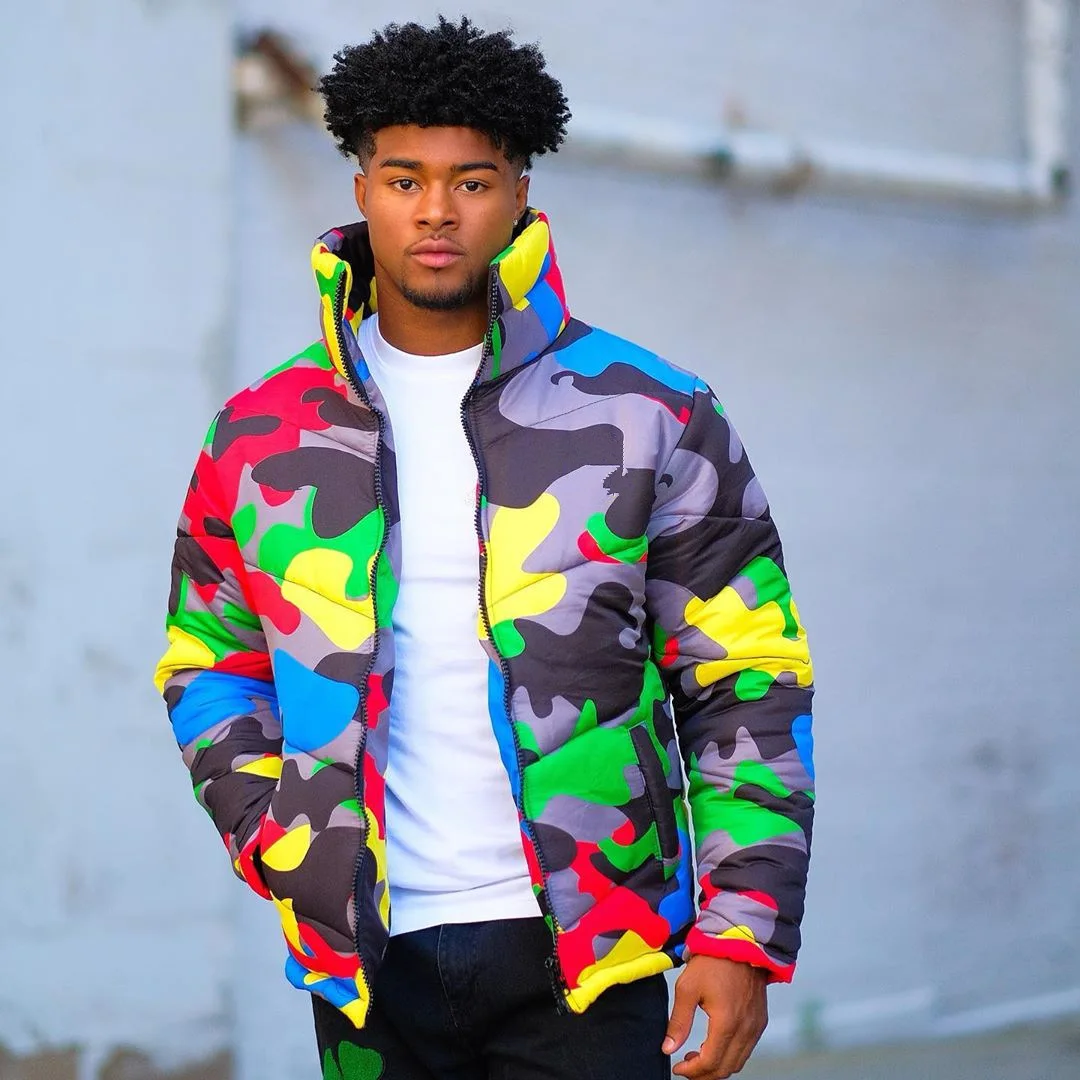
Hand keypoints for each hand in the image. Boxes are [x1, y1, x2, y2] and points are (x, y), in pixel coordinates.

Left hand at [662, 955, 768, 1077]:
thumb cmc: (713, 961)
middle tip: (686, 1066)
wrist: (740, 941)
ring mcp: (756, 1026)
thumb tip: (668, 1048)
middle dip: (704, 1074)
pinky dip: (731, 1055)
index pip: (710, 1063)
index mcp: (727, 1023)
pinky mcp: (760, 1020)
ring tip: (698, 1056)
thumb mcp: (687, 988)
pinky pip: (747, 1049)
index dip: (692, 1071)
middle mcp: (746, 1030)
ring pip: (738, 1062)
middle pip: (726, 1068)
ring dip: (718, 1066)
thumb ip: (679, 1022)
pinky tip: (715, 1044)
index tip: (678, 1068)